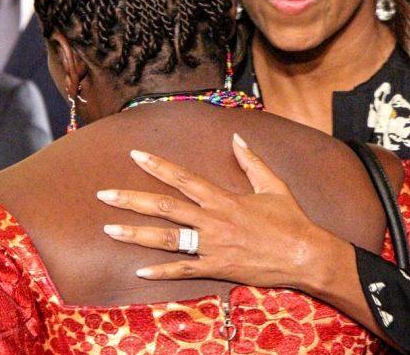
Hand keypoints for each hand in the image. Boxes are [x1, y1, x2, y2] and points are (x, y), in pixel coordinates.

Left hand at [97, 133, 349, 291]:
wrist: (306, 255)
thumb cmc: (291, 220)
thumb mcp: (273, 185)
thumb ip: (252, 161)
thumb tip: (236, 138)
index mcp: (224, 198)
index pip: (183, 178)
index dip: (157, 165)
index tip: (135, 154)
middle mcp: (213, 221)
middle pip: (164, 207)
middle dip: (132, 199)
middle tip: (103, 194)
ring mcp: (213, 246)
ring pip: (167, 239)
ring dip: (136, 233)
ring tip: (109, 229)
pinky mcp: (218, 268)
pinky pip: (184, 270)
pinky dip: (162, 270)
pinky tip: (140, 270)